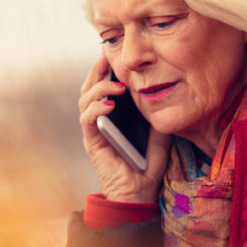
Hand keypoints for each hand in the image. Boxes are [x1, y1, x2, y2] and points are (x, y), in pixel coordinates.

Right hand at [78, 52, 170, 202]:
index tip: (115, 52)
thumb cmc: (146, 166)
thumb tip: (161, 93)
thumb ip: (154, 114)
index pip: (104, 85)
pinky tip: (110, 104)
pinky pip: (87, 120)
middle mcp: (99, 118)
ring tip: (117, 85)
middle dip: (97, 69)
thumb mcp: (158, 134)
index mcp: (113, 115)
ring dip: (99, 88)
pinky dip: (95, 108)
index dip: (106, 68)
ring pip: (85, 99)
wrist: (138, 194)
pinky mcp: (92, 141)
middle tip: (107, 55)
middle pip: (90, 87)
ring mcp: (94, 129)